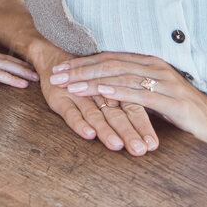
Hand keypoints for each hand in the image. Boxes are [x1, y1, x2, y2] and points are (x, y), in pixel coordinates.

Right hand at [34, 46, 158, 155]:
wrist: (52, 56)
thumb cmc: (84, 78)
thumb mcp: (107, 90)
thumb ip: (126, 106)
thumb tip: (148, 129)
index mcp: (113, 88)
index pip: (132, 108)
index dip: (143, 125)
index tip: (153, 145)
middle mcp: (97, 92)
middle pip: (117, 114)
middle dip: (129, 132)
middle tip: (140, 150)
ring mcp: (77, 96)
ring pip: (96, 115)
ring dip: (107, 131)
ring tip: (117, 146)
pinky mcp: (59, 99)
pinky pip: (70, 113)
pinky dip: (80, 124)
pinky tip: (89, 135)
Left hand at [52, 53, 206, 148]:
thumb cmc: (181, 109)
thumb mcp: (152, 93)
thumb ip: (131, 85)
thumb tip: (101, 84)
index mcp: (149, 62)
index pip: (109, 58)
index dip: (82, 62)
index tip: (59, 67)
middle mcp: (156, 67)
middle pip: (110, 63)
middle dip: (80, 69)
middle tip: (56, 75)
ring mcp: (165, 82)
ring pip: (121, 76)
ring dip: (92, 80)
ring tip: (69, 84)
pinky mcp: (172, 100)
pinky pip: (140, 94)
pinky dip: (117, 92)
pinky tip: (100, 93)